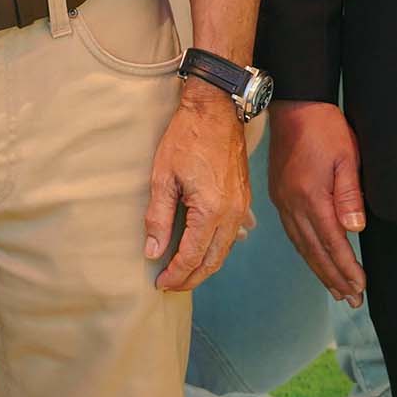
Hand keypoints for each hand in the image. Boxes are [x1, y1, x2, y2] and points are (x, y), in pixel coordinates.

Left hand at [146, 83, 248, 290]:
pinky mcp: (244, 199)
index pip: (192, 256)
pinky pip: (232, 235)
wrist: (216, 110)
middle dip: (191, 278)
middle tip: (170, 285)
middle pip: (212, 261)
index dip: (175, 274)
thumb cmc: (186, 138)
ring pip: (225, 251)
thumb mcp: (163, 177)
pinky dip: (216, 249)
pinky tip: (203, 251)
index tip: (159, 283)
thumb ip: (158, 217)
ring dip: (205, 266)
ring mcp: (242, 208)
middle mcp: (231, 215)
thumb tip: (152, 251)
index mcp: (211, 211)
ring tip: (183, 273)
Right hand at [271, 99, 367, 303]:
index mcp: (310, 197)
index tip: (360, 288)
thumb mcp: (346, 157)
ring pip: (302, 245)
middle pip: (314, 250)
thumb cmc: (324, 128)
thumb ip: (350, 194)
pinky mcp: (280, 195)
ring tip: (335, 289)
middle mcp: (292, 204)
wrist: (294, 105)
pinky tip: (314, 259)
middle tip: (351, 300)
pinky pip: (293, 233)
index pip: (333, 242)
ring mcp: (283, 201)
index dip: (347, 268)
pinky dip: (306, 252)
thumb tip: (354, 229)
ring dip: (319, 269)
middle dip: (333, 277)